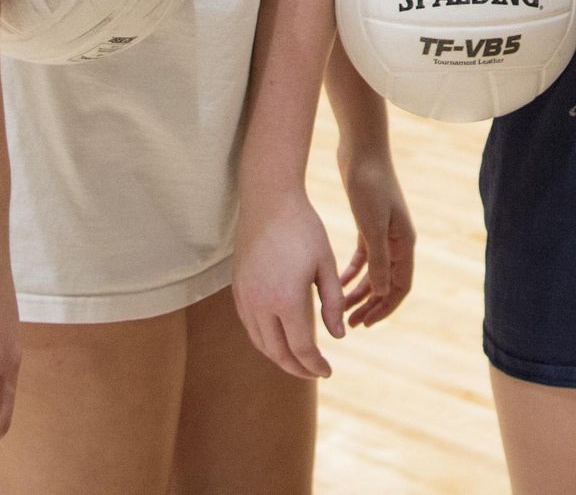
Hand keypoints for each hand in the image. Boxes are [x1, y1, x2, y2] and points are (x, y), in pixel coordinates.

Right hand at [233, 188, 345, 378]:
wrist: (268, 202)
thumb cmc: (304, 229)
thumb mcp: (326, 264)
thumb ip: (332, 302)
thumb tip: (337, 336)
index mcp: (286, 300)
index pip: (301, 348)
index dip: (315, 364)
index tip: (328, 371)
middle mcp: (260, 304)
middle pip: (277, 352)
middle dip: (297, 368)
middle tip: (315, 372)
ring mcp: (245, 298)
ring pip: (260, 343)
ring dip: (280, 356)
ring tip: (299, 360)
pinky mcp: (237, 290)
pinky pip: (250, 327)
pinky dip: (266, 340)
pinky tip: (280, 337)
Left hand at [338, 152, 414, 328]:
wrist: (363, 150)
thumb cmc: (370, 185)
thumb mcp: (373, 226)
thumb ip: (379, 259)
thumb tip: (382, 292)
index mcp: (404, 243)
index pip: (400, 286)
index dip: (385, 308)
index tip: (366, 324)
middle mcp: (398, 241)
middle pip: (387, 283)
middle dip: (370, 305)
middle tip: (349, 324)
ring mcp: (384, 233)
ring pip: (374, 273)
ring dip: (360, 291)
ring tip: (340, 309)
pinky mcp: (369, 224)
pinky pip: (364, 258)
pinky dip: (352, 272)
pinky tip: (337, 282)